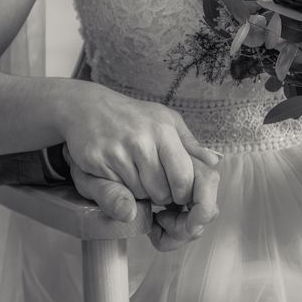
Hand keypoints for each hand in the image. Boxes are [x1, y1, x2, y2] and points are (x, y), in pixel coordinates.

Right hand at [58, 83, 218, 207]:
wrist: (86, 107)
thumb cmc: (131, 116)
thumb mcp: (164, 120)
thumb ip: (190, 144)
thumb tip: (214, 162)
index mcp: (163, 130)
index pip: (184, 179)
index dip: (183, 192)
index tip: (178, 191)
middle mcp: (141, 140)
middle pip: (162, 192)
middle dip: (161, 195)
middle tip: (153, 180)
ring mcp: (118, 151)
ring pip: (140, 195)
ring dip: (140, 192)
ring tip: (134, 172)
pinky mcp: (97, 160)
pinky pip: (118, 191)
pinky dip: (121, 189)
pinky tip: (117, 172)